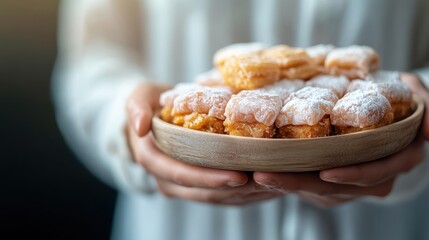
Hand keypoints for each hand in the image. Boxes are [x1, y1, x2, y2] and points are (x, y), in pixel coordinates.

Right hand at [127, 83, 280, 204]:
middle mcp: (167, 178)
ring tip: (270, 185)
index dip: (209, 178)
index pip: (181, 174)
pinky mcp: (197, 183)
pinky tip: (263, 186)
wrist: (152, 115)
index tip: (238, 175)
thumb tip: (140, 127)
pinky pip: (219, 194)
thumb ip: (135, 108)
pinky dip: (241, 193)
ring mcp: (182, 184)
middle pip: (202, 191)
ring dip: (241, 195)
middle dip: (233, 190)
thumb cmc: (148, 104)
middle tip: (264, 181)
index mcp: (152, 159)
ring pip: (214, 197)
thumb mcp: (137, 97)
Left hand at [254, 72, 428, 207]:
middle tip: (265, 175)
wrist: (385, 112)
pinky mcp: (329, 180)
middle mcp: (371, 178)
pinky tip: (261, 171)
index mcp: (394, 160)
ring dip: (286, 183)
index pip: (374, 173)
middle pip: (334, 188)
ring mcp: (349, 182)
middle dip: (300, 183)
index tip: (325, 173)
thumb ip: (426, 107)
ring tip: (256, 174)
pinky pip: (307, 182)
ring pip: (315, 189)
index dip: (353, 175)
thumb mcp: (417, 96)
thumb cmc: (401, 102)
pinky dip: (286, 178)